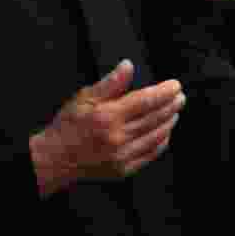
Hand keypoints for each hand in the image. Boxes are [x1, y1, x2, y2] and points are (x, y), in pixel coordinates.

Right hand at [29, 60, 184, 196]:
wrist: (54, 159)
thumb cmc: (68, 127)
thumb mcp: (84, 98)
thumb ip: (110, 83)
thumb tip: (128, 66)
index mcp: (108, 117)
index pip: (146, 100)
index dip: (165, 92)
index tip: (175, 85)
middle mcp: (117, 137)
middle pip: (155, 118)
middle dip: (172, 105)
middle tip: (180, 97)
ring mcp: (121, 156)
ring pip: (156, 136)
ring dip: (169, 122)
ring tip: (175, 111)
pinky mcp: (123, 169)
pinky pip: (150, 154)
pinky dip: (161, 142)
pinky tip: (164, 133)